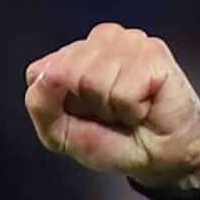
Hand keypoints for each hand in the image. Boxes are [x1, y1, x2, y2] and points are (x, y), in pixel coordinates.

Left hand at [23, 24, 199, 193]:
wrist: (160, 157)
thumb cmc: (115, 142)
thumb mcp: (61, 135)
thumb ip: (41, 105)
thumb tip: (46, 74)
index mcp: (73, 57)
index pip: (39, 71)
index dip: (55, 104)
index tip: (80, 115)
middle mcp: (100, 43)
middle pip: (65, 70)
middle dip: (85, 105)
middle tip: (108, 113)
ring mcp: (129, 42)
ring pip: (93, 77)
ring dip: (110, 107)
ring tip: (126, 108)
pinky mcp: (153, 52)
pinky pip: (122, 89)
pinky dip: (131, 108)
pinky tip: (143, 105)